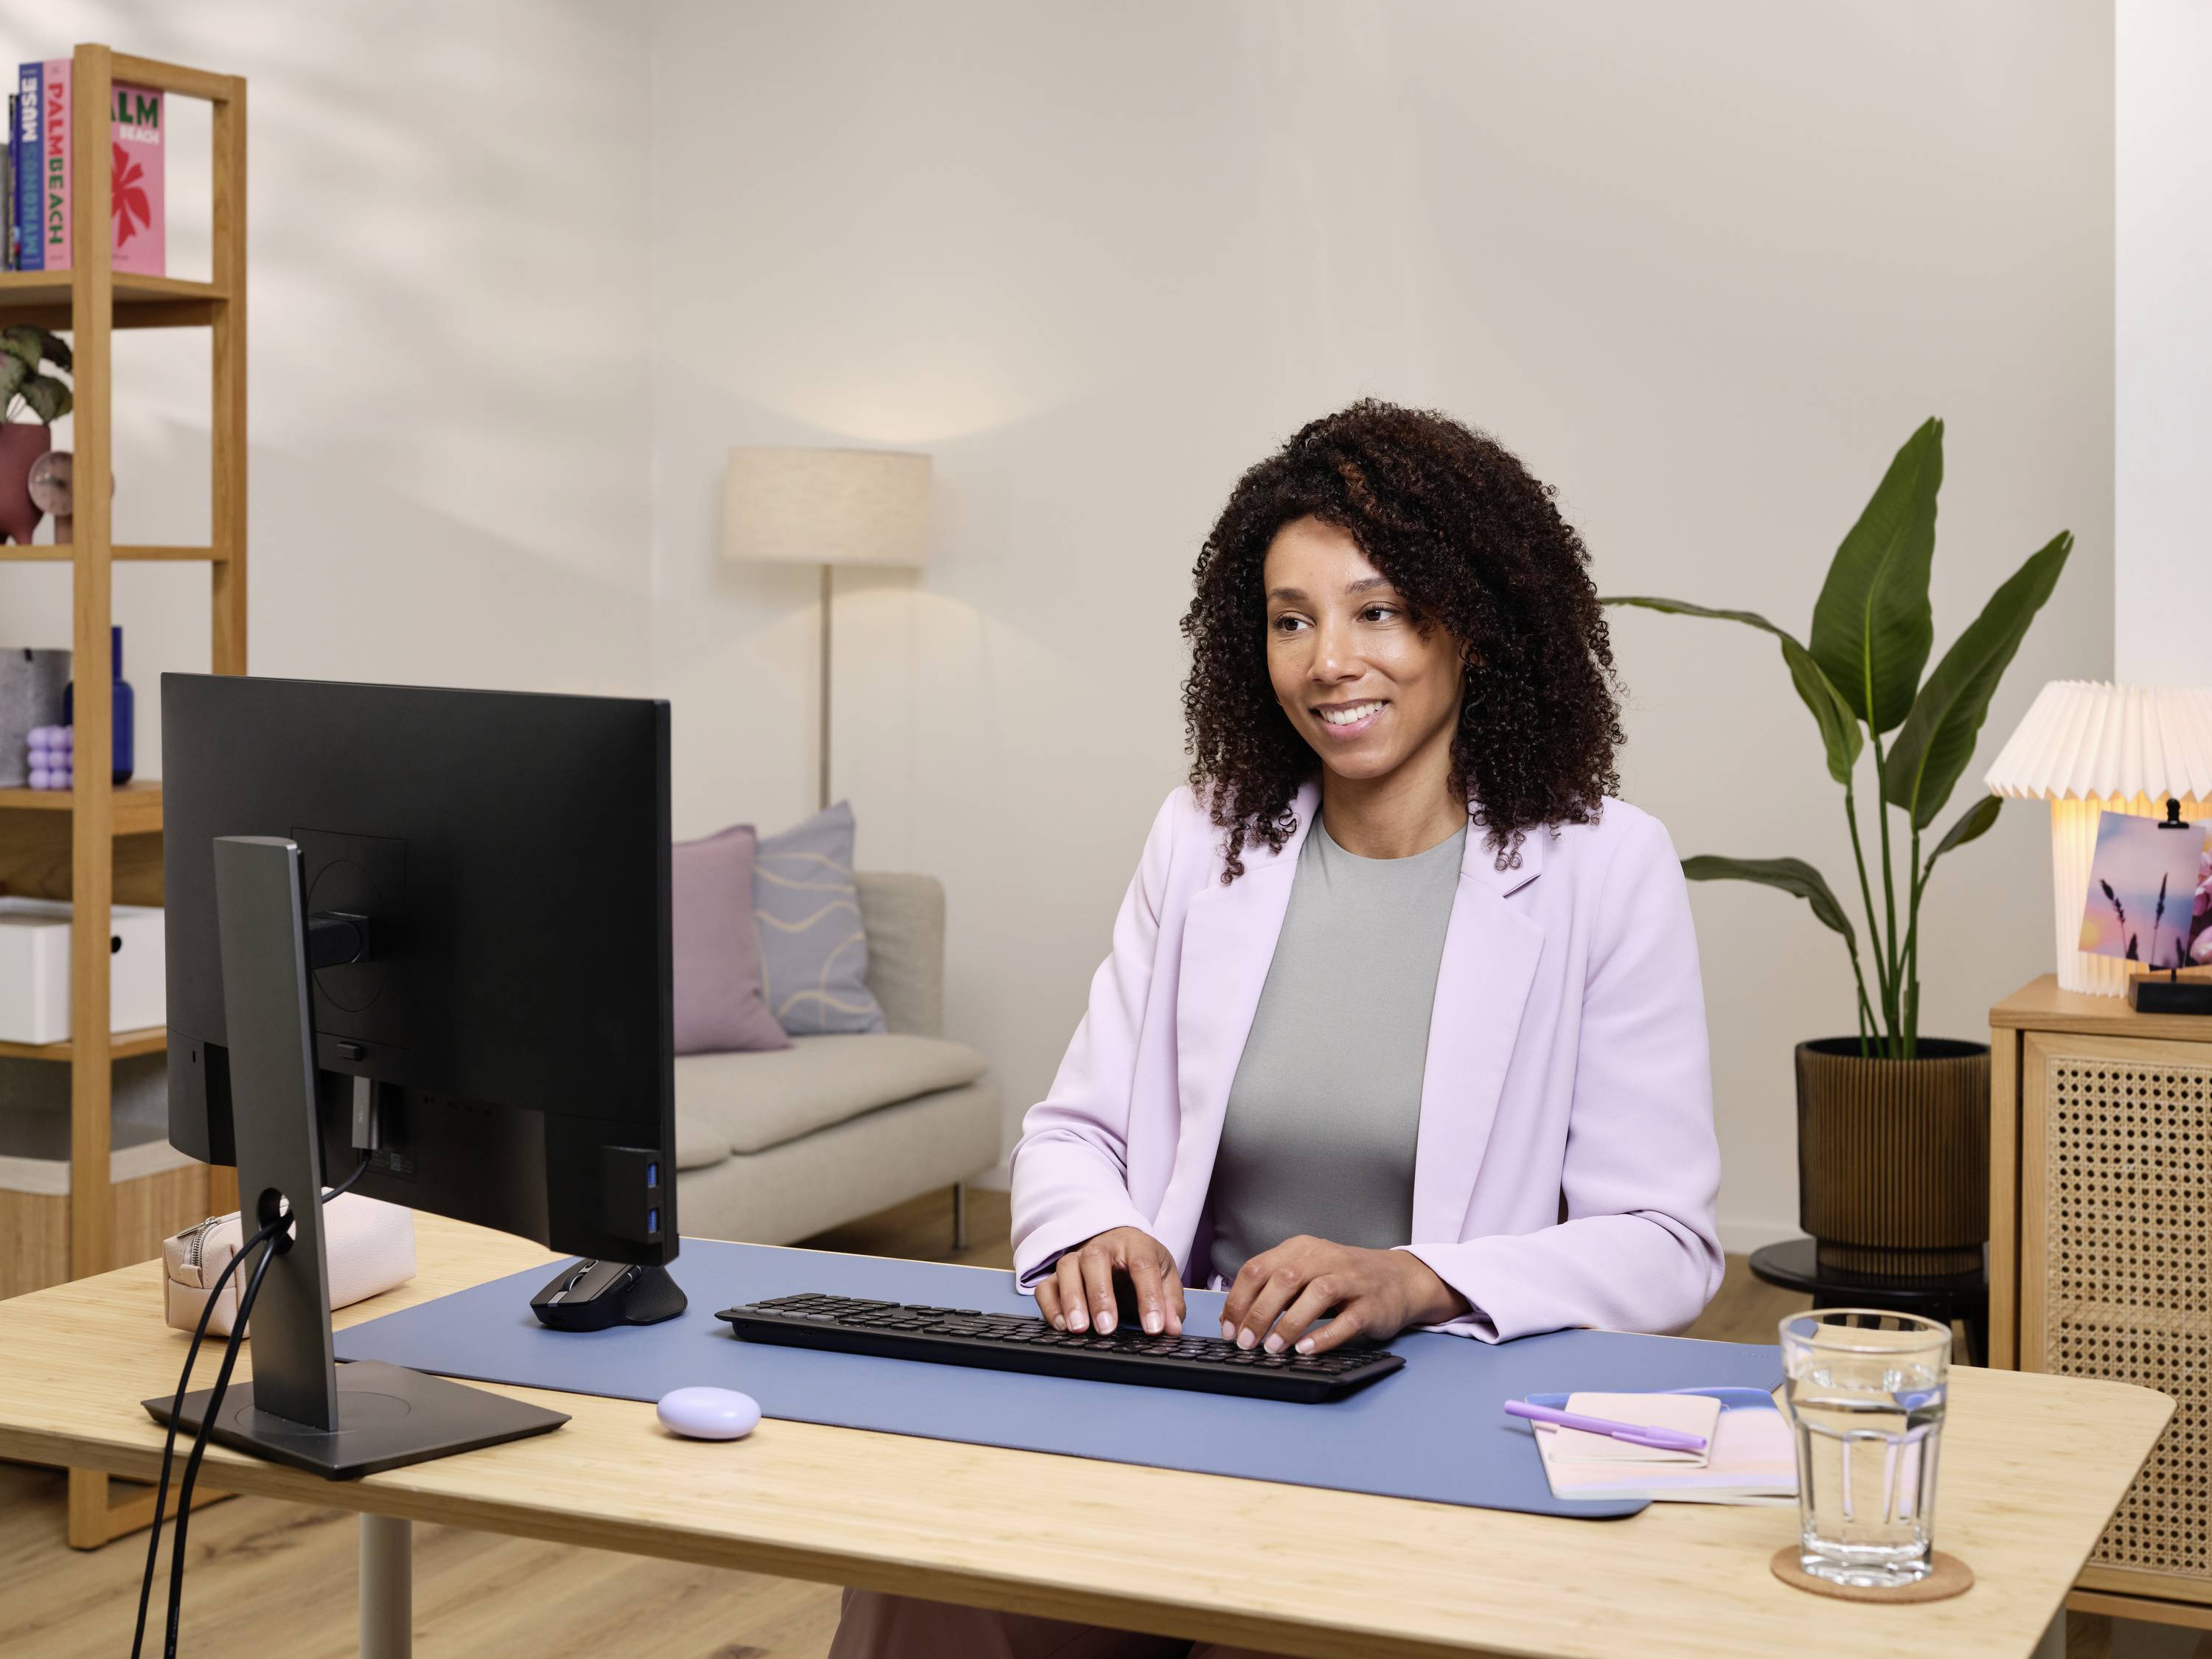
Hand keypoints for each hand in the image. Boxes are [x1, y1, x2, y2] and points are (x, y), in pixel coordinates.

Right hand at [1034, 1226, 1185, 1336]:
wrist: (1116, 1244)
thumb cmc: (1140, 1262)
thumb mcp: (1165, 1275)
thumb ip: (1171, 1302)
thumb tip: (1171, 1328)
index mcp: (1134, 1245)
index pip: (1143, 1265)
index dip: (1149, 1297)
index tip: (1153, 1327)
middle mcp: (1101, 1247)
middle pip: (1095, 1261)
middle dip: (1100, 1296)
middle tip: (1107, 1327)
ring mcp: (1076, 1258)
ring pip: (1067, 1269)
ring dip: (1071, 1300)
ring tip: (1080, 1328)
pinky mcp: (1057, 1275)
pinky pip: (1046, 1287)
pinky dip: (1050, 1307)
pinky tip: (1062, 1327)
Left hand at [1220, 1235, 1469, 1355]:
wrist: (1399, 1279)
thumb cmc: (1344, 1279)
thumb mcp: (1306, 1273)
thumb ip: (1273, 1289)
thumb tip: (1234, 1319)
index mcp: (1301, 1249)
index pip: (1258, 1268)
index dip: (1238, 1299)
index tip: (1228, 1328)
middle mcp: (1325, 1258)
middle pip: (1284, 1279)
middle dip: (1259, 1313)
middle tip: (1246, 1343)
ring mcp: (1351, 1279)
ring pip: (1316, 1294)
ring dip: (1289, 1323)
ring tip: (1272, 1349)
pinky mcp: (1372, 1304)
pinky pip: (1348, 1319)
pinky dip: (1324, 1335)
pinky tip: (1305, 1350)